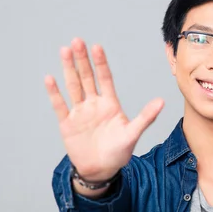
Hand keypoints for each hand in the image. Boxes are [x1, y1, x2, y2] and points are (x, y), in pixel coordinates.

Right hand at [44, 38, 163, 180]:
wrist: (100, 170)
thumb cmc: (118, 153)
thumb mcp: (132, 134)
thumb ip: (146, 117)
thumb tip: (162, 101)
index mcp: (110, 104)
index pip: (105, 79)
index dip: (100, 63)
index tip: (97, 47)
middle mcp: (94, 104)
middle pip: (87, 77)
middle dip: (82, 59)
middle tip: (77, 41)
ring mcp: (80, 112)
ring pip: (73, 86)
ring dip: (68, 69)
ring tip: (64, 51)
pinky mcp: (67, 123)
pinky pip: (60, 105)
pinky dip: (55, 92)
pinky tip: (50, 78)